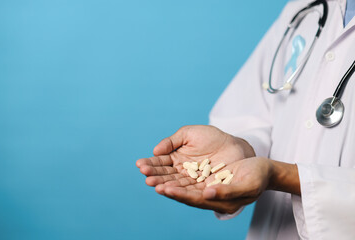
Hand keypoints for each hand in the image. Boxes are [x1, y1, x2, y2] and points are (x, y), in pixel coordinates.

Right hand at [136, 125, 255, 211]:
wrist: (235, 146)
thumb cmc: (211, 137)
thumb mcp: (189, 134)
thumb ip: (172, 141)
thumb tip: (155, 151)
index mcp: (177, 159)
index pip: (161, 162)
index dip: (151, 164)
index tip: (140, 165)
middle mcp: (182, 172)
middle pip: (166, 175)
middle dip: (155, 175)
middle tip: (145, 176)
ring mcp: (192, 181)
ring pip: (176, 184)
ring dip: (164, 185)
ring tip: (154, 184)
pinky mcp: (204, 189)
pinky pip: (190, 190)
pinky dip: (179, 191)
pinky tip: (169, 189)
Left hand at [146, 157, 298, 213]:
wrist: (264, 169)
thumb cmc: (259, 178)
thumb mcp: (247, 185)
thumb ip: (227, 192)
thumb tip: (206, 194)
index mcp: (218, 203)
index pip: (193, 199)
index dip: (178, 194)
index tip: (163, 188)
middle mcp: (208, 195)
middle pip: (182, 191)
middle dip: (165, 185)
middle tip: (148, 180)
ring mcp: (205, 184)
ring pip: (181, 181)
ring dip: (165, 176)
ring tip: (148, 171)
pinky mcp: (204, 174)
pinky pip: (186, 172)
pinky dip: (173, 168)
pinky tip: (162, 162)